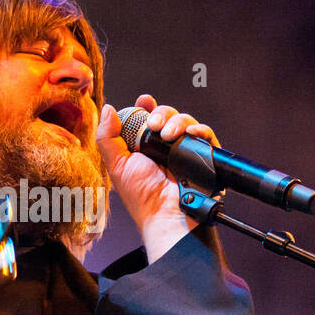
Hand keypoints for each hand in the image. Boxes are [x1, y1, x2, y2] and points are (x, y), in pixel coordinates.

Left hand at [95, 94, 220, 261]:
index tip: (144, 101)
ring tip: (168, 135)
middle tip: (153, 125)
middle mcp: (166, 148)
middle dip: (161, 113)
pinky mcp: (204, 158)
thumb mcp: (117, 165)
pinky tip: (190, 133)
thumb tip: (109, 110)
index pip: (148, 118)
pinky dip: (199, 129)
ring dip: (177, 122)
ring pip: (186, 122)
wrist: (166, 214)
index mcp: (145, 147)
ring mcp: (185, 152)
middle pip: (168, 116)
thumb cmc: (142, 196)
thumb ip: (108, 137)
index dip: (147, 107)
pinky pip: (206, 136)